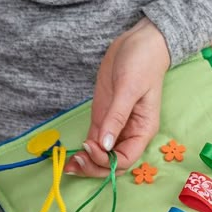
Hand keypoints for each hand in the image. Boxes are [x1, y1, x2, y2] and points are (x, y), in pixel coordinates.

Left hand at [65, 17, 169, 176]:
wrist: (140, 43)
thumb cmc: (142, 63)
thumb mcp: (129, 89)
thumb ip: (117, 118)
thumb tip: (104, 144)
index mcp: (143, 130)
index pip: (126, 159)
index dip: (107, 160)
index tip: (91, 146)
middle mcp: (130, 133)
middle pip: (114, 163)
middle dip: (96, 167)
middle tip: (75, 163)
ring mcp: (116, 127)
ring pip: (103, 155)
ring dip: (87, 163)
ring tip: (69, 165)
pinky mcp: (104, 117)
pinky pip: (95, 141)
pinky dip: (85, 151)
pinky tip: (72, 157)